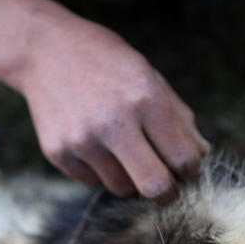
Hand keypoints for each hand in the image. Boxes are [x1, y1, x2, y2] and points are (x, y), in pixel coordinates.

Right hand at [0, 0, 208, 202]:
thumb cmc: (106, 61)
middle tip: (167, 188)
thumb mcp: (149, 76)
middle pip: (154, 187)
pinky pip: (92, 181)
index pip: (183, 159)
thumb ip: (179, 117)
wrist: (44, 50)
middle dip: (168, 193)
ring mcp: (82, 140)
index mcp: (145, 99)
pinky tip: (93, 142)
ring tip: (123, 152)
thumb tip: (200, 155)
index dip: (191, 170)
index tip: (186, 169)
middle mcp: (114, 123)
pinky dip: (100, 170)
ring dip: (130, 178)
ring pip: (122, 188)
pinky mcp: (58, 152)